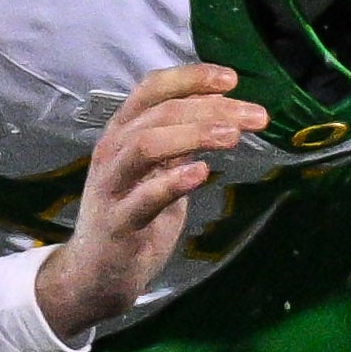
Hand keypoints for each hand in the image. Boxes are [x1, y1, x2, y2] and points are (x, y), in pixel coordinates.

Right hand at [31, 63, 264, 345]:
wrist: (95, 273)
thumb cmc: (132, 214)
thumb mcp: (157, 168)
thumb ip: (180, 139)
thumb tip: (223, 107)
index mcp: (123, 131)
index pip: (153, 88)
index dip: (191, 78)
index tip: (231, 79)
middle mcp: (113, 150)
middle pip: (160, 113)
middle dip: (211, 108)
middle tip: (255, 116)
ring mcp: (112, 186)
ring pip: (146, 145)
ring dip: (194, 135)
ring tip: (233, 136)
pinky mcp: (119, 223)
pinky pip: (145, 197)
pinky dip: (174, 181)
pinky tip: (202, 172)